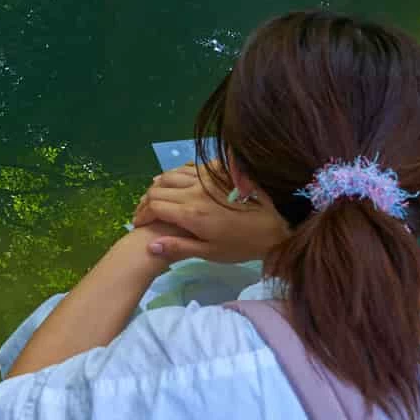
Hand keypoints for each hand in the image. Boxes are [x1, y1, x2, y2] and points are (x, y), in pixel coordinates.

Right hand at [132, 165, 288, 263]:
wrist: (278, 224)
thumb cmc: (243, 244)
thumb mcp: (211, 252)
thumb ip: (179, 247)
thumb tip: (150, 245)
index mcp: (190, 214)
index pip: (154, 206)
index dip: (142, 215)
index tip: (140, 224)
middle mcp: (194, 191)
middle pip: (158, 189)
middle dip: (146, 201)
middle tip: (146, 213)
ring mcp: (206, 178)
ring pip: (171, 174)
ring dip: (159, 185)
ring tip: (158, 197)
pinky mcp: (218, 171)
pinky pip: (190, 167)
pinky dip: (178, 174)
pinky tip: (179, 182)